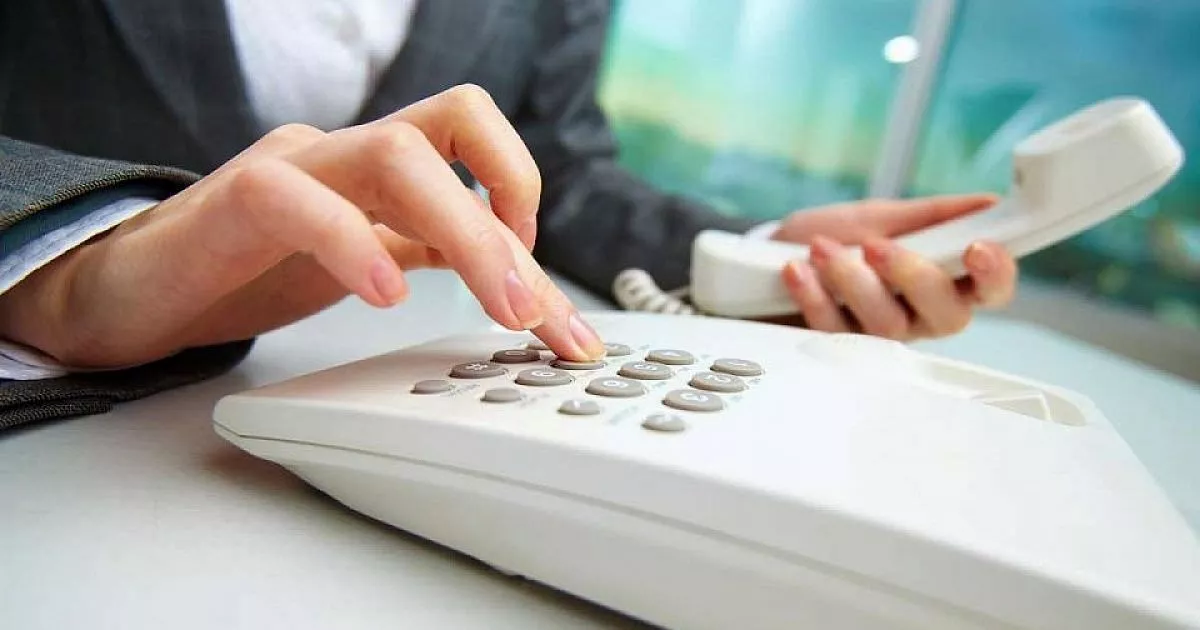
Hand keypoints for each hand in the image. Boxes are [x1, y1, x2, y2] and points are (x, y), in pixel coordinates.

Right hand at [0, 85, 604, 367]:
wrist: (132, 293)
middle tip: (539, 314)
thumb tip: (519, 276)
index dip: (522, 190)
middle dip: (510, 226)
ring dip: (467, 232)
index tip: (544, 283)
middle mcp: (342, 153)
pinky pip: (298, 201)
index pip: (472, 145)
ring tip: (499, 306)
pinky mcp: (232, 202)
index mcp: (378, 168)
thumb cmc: (247, 270)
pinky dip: (352, 244)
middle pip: (451, 128)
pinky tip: (385, 294)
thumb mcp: (367, 261)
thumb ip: (432, 253)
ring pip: (394, 153)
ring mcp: (290, 168)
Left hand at [768, 194, 1016, 339]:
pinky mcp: (837, 350)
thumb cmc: (832, 238)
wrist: (765, 260)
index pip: (989, 289)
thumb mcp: (878, 216)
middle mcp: (918, 315)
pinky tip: (797, 270)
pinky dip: (814, 295)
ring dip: (851, 279)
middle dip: (912, 275)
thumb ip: (931, 216)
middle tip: (875, 245)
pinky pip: (836, 332)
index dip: (995, 274)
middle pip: (948, 315)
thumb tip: (987, 203)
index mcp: (942, 280)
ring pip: (888, 325)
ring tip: (821, 249)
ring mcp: (879, 337)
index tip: (978, 248)